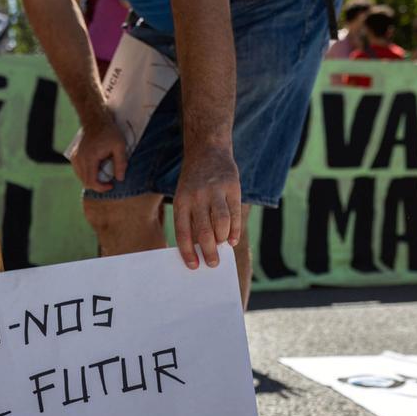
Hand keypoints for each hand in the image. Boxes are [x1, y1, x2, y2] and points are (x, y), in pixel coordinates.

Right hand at [71, 107, 126, 192]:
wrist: (96, 120)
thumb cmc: (109, 132)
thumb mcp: (119, 146)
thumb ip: (120, 163)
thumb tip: (120, 179)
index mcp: (90, 158)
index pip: (91, 182)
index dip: (101, 188)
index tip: (111, 185)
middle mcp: (80, 159)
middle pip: (85, 182)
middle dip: (98, 185)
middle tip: (109, 181)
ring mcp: (76, 158)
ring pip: (81, 178)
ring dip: (92, 180)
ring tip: (103, 175)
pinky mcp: (74, 156)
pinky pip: (79, 171)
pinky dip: (87, 174)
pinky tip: (96, 170)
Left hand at [172, 145, 241, 268]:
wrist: (207, 149)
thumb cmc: (194, 181)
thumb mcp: (184, 196)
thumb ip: (191, 218)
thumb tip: (201, 248)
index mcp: (181, 201)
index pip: (182, 232)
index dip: (188, 252)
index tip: (193, 266)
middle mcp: (197, 197)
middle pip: (203, 231)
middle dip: (209, 251)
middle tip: (213, 263)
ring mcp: (216, 191)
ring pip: (221, 223)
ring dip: (222, 239)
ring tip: (222, 247)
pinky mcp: (233, 187)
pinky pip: (235, 213)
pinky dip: (235, 229)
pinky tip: (232, 239)